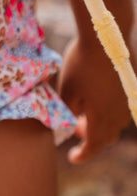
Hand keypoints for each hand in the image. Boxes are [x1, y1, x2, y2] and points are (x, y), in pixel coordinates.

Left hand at [58, 34, 133, 163]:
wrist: (105, 38)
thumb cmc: (81, 64)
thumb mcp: (66, 90)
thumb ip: (66, 112)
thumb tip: (65, 127)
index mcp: (102, 119)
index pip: (93, 147)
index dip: (82, 154)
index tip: (71, 157)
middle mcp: (119, 115)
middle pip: (106, 137)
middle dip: (90, 137)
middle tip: (74, 127)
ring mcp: (127, 101)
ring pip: (115, 124)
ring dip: (99, 124)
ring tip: (83, 109)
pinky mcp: (130, 89)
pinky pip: (120, 109)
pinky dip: (108, 111)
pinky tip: (95, 95)